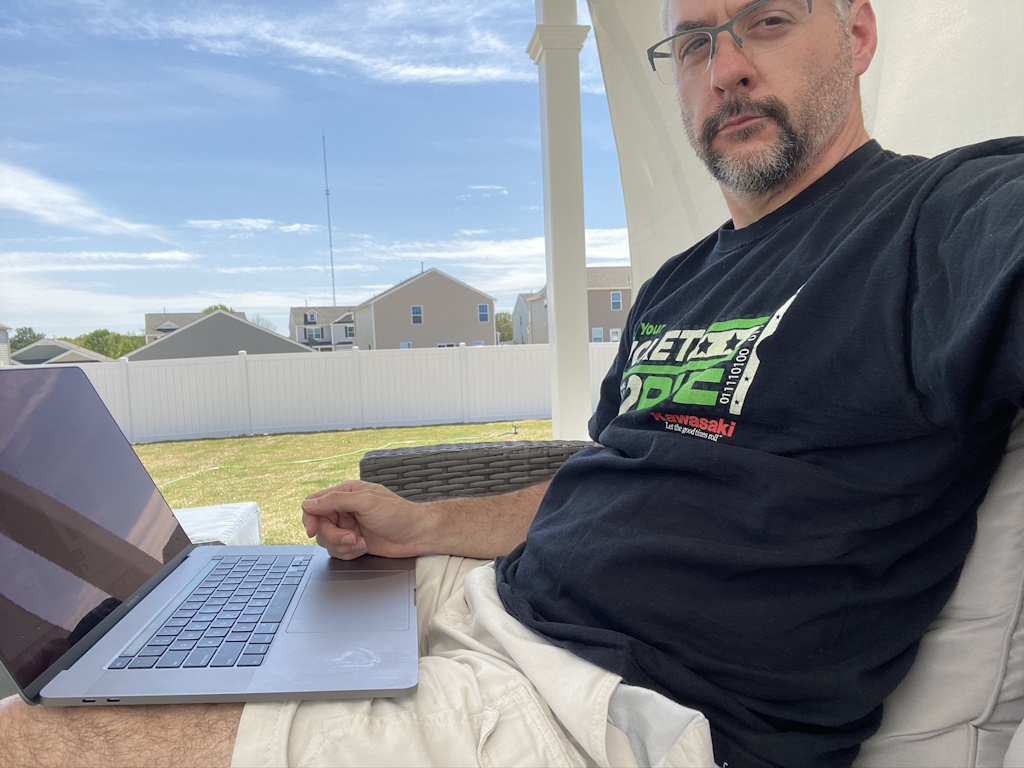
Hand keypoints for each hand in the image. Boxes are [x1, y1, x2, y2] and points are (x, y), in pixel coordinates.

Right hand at [301, 480, 430, 559]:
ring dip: (343, 546)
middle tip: (351, 538)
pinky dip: (349, 553)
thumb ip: (336, 501)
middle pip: (320, 526)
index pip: (314, 503)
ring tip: (361, 542)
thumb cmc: (398, 514)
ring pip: (327, 541)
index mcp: (345, 493)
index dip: (310, 517)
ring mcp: (348, 527)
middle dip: (334, 536)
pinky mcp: (353, 542)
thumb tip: (309, 504)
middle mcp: (344, 509)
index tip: (313, 530)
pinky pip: (338, 552)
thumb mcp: (366, 502)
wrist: (417, 534)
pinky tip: (364, 547)